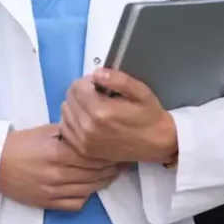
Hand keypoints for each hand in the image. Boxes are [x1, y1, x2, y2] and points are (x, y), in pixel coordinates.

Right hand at [0, 124, 125, 211]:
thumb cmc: (18, 144)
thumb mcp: (43, 131)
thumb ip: (67, 132)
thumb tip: (89, 132)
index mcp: (58, 153)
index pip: (94, 155)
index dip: (109, 153)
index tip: (118, 148)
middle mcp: (59, 174)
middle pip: (95, 173)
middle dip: (112, 167)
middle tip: (121, 161)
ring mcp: (54, 191)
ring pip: (90, 189)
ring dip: (104, 181)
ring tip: (111, 174)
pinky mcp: (48, 203)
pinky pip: (76, 204)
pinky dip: (87, 196)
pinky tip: (89, 187)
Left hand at [59, 69, 177, 163]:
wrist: (158, 144)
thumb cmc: (150, 116)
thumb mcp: (140, 92)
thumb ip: (118, 80)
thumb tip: (97, 73)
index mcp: (101, 111)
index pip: (77, 87)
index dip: (87, 82)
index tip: (99, 85)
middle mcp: (88, 127)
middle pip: (69, 98)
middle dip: (81, 92)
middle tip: (97, 95)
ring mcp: (84, 141)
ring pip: (65, 112)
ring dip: (76, 106)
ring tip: (93, 107)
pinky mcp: (83, 150)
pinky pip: (66, 129)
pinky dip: (73, 121)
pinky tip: (87, 120)